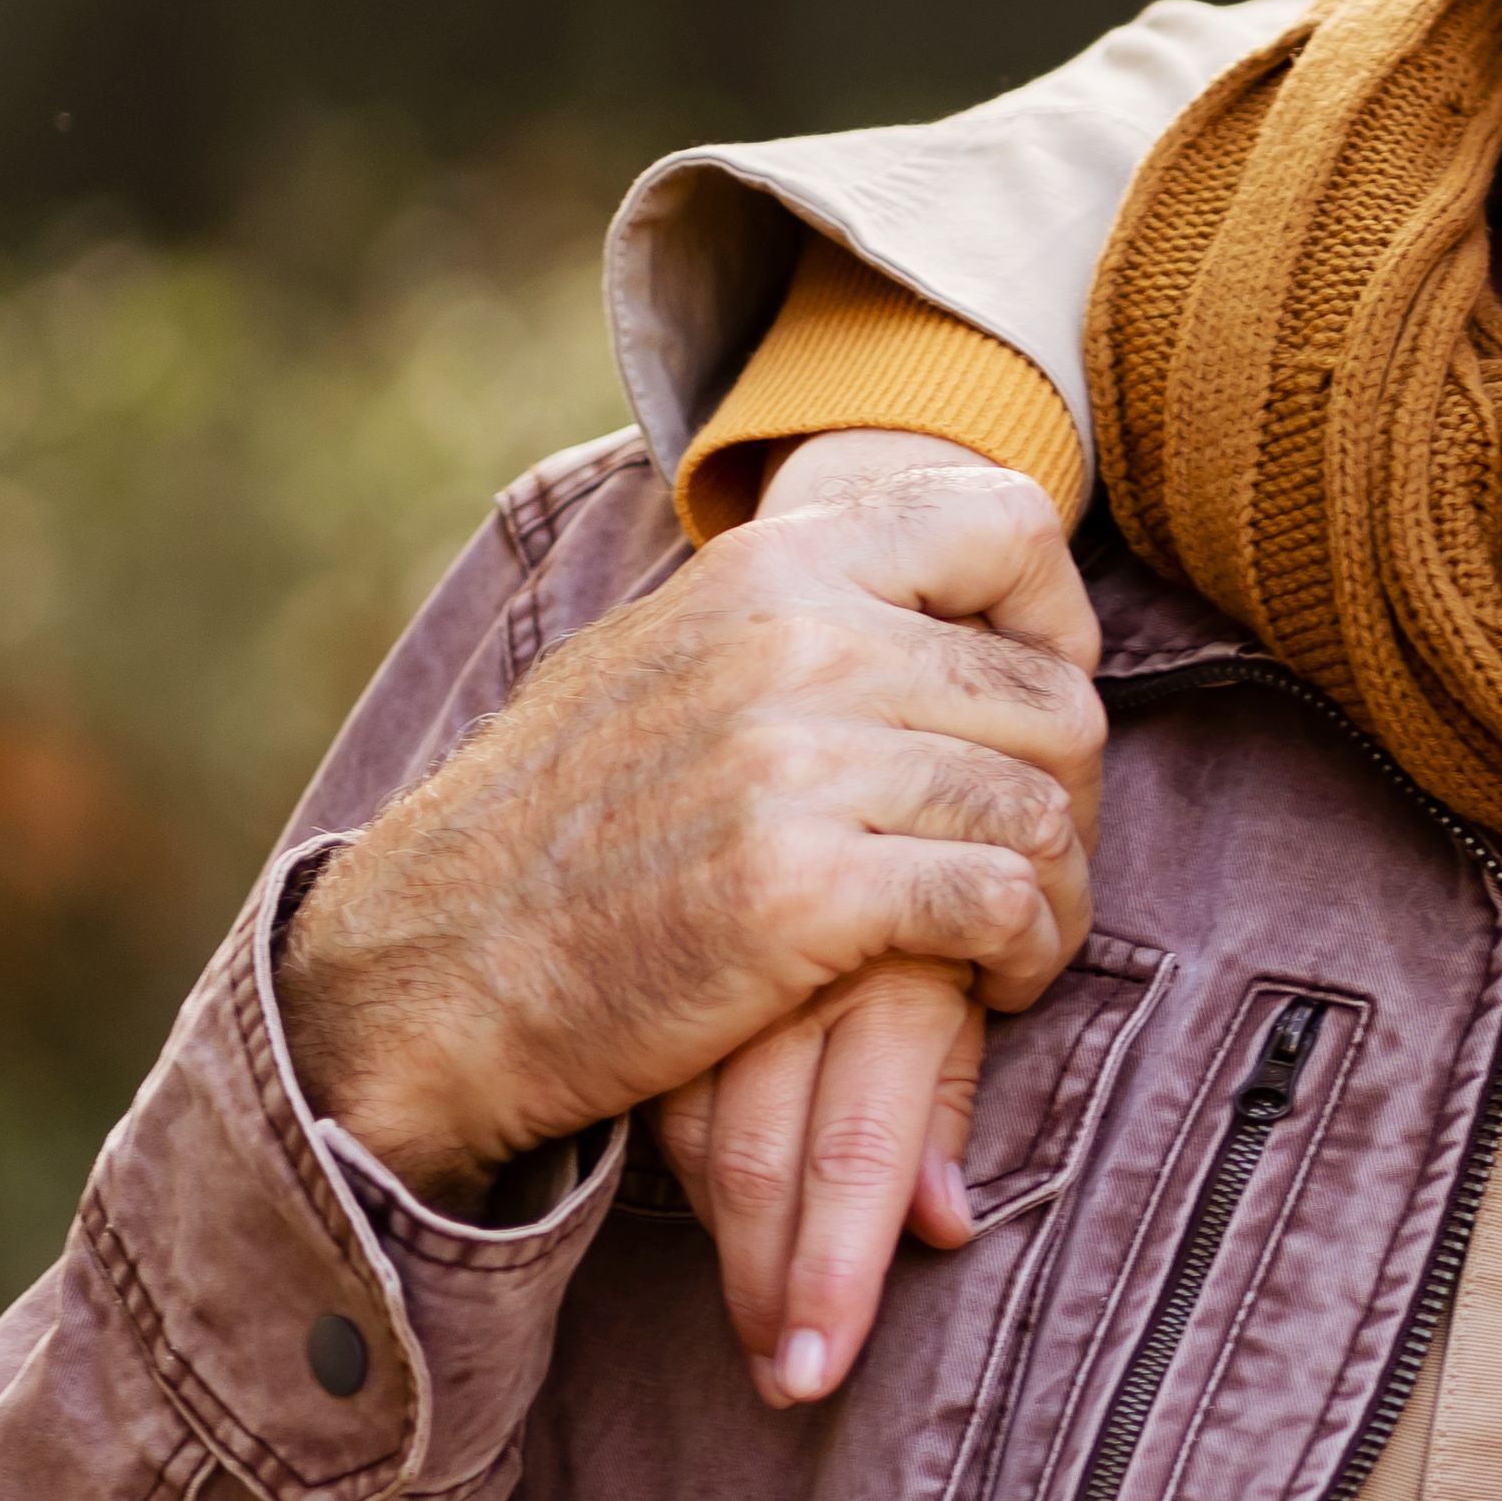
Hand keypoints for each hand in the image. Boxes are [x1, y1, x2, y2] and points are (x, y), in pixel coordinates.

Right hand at [639, 432, 1086, 1400]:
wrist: (433, 974)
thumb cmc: (557, 832)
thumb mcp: (660, 660)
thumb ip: (792, 614)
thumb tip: (938, 594)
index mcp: (770, 567)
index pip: (1010, 522)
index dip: (1055, 620)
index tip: (1027, 705)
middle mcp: (798, 643)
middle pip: (1054, 696)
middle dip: (1068, 794)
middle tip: (1028, 862)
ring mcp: (802, 765)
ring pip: (1044, 807)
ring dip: (1060, 890)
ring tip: (1019, 936)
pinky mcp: (808, 892)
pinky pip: (1007, 900)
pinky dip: (1027, 950)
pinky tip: (993, 978)